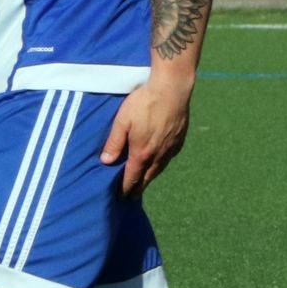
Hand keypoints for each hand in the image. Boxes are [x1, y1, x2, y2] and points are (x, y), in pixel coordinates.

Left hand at [101, 77, 192, 195]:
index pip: (133, 177)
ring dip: (150, 177)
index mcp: (143, 152)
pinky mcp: (180, 140)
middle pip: (148, 177)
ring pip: (160, 169)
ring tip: (143, 181)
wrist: (172, 89)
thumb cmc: (144, 102)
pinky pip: (169, 158)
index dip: (126, 189)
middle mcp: (159, 154)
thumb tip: (106, 161)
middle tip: (131, 196)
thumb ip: (114, 142)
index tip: (121, 198)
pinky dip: (161, 164)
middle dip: (138, 187)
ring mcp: (172, 148)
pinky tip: (158, 161)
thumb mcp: (122, 121)